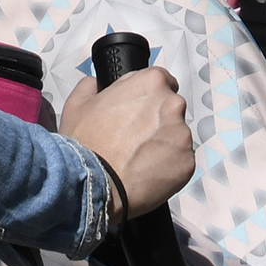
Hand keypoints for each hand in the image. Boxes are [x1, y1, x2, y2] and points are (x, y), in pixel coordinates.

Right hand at [59, 66, 196, 215]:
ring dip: (164, 145)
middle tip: (136, 138)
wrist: (95, 184)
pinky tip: (148, 173)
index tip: (141, 111)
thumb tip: (95, 83)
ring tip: (140, 159)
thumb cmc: (86, 143)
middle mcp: (173, 103)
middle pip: (172, 108)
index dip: (150, 96)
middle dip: (158, 121)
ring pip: (177, 136)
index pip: (163, 80)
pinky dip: (169, 168)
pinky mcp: (188, 162)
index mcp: (151, 82)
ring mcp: (183, 134)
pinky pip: (181, 162)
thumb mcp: (77, 105)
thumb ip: (90, 86)